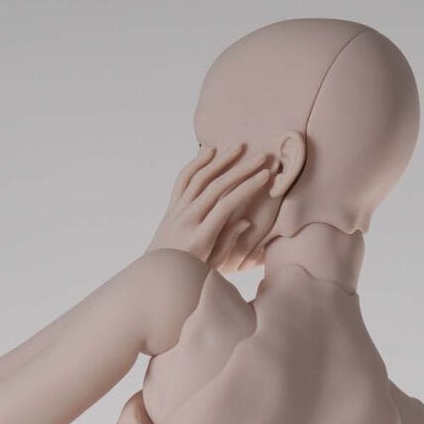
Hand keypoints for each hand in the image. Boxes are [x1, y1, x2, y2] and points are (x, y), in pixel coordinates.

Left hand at [147, 144, 273, 271]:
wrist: (157, 276)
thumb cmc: (191, 275)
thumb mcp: (213, 266)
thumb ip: (228, 243)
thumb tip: (245, 221)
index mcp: (200, 238)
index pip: (226, 205)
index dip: (247, 187)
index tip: (266, 176)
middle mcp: (186, 221)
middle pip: (216, 186)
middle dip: (241, 169)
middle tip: (262, 157)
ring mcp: (176, 212)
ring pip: (199, 178)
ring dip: (220, 160)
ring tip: (239, 146)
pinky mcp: (171, 207)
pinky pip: (182, 180)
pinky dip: (195, 163)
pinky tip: (209, 151)